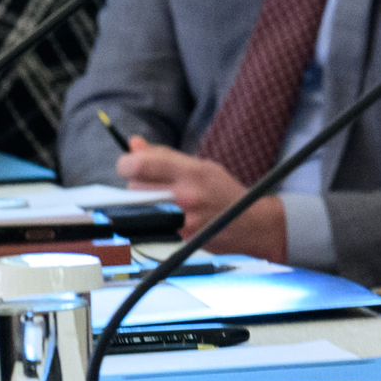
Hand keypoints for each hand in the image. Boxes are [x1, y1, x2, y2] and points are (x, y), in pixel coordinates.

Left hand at [115, 141, 286, 259]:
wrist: (253, 225)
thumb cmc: (226, 192)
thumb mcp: (201, 166)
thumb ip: (165, 156)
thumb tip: (133, 144)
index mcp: (192, 172)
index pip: (139, 165)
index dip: (127, 164)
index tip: (128, 165)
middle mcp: (186, 195)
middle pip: (135, 186)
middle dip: (138, 182)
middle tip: (153, 183)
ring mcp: (183, 219)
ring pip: (142, 205)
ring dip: (147, 200)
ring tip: (169, 199)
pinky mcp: (181, 237)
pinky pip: (157, 222)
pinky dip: (162, 216)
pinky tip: (180, 215)